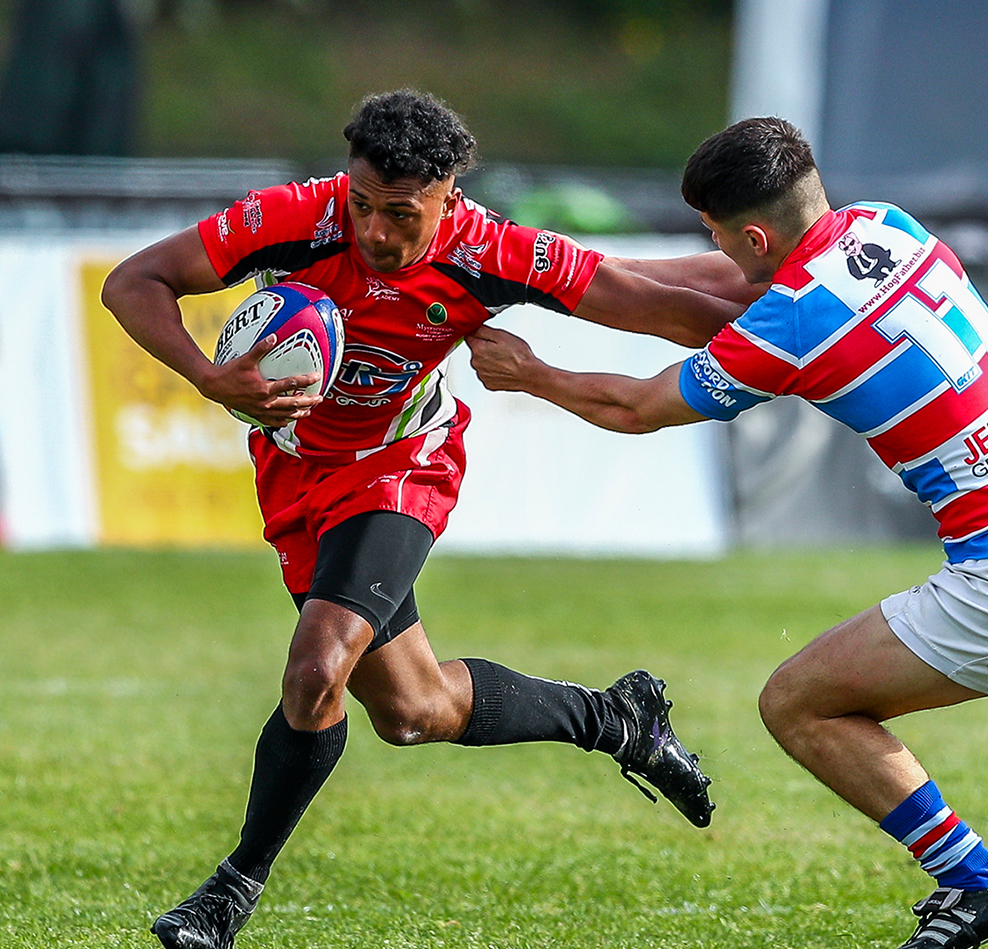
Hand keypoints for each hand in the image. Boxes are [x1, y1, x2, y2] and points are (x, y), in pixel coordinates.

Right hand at [199, 333, 323, 426]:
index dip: (306, 380)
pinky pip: (272, 422)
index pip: (291, 385)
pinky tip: (289, 420)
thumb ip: (261, 348)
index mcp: (265, 389)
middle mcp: (265, 402)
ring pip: (285, 416)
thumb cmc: (230, 372)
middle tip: (320, 398)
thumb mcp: (246, 359)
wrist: (214, 387)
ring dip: (299, 413)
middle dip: (308, 401)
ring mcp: (261, 411)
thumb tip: (274, 336)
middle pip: (293, 404)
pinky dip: (283, 421)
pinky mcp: (256, 415)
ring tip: (309, 411)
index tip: (317, 377)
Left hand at [465, 326, 539, 391]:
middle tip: (501, 348)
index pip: (469, 337)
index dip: (479, 334)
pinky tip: (504, 368)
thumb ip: (482, 330)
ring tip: (504, 359)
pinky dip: (493, 371)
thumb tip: (473, 327)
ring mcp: (482, 375)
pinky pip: (487, 374)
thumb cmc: (518, 356)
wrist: (529, 375)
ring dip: (489, 360)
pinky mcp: (488, 384)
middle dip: (485, 348)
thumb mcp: (501, 335)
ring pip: (481, 363)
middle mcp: (476, 363)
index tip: (487, 336)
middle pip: (476, 351)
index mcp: (478, 349)